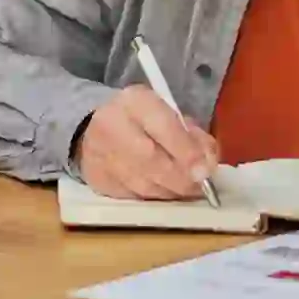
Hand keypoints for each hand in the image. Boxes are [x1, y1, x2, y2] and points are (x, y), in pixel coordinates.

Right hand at [76, 85, 219, 199]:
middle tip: (201, 187)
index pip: (164, 127)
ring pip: (143, 184)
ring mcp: (101, 155)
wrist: (90, 128)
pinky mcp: (98, 180)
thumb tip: (208, 164)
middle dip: (182, 178)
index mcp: (136, 102)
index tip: (205, 171)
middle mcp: (113, 126)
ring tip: (187, 191)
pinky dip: (154, 197)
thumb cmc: (141, 120)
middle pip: (152, 161)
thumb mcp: (167, 112)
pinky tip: (165, 192)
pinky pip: (133, 195)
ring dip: (171, 191)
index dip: (187, 153)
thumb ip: (192, 134)